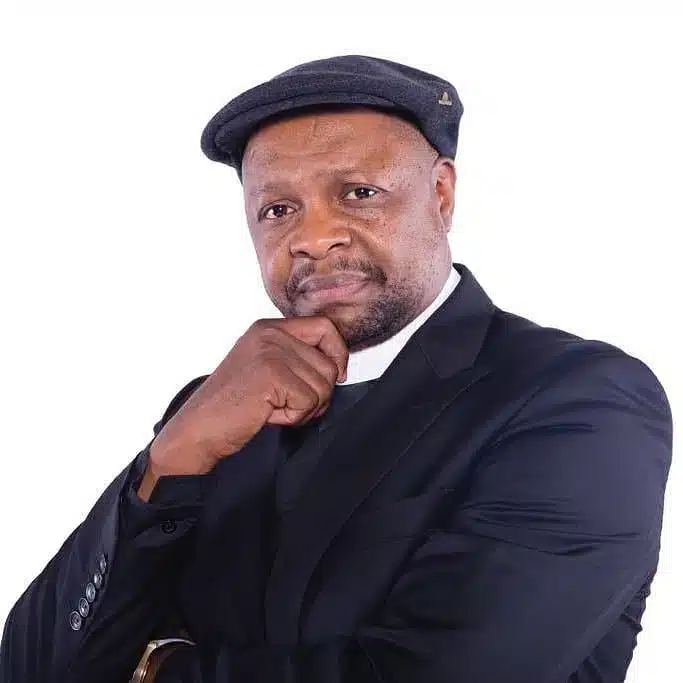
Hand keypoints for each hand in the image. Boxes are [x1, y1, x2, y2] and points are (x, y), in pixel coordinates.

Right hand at [140, 316, 348, 494]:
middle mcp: (270, 333)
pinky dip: (293, 417)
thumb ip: (296, 357)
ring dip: (304, 409)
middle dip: (318, 395)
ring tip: (273, 409)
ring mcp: (270, 352)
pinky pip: (309, 402)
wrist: (198, 429)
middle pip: (329, 363)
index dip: (338, 354)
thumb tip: (339, 366)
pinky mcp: (271, 374)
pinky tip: (269, 415)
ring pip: (323, 386)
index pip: (326, 327)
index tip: (335, 377)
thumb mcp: (266, 367)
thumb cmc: (233, 405)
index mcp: (269, 328)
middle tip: (287, 405)